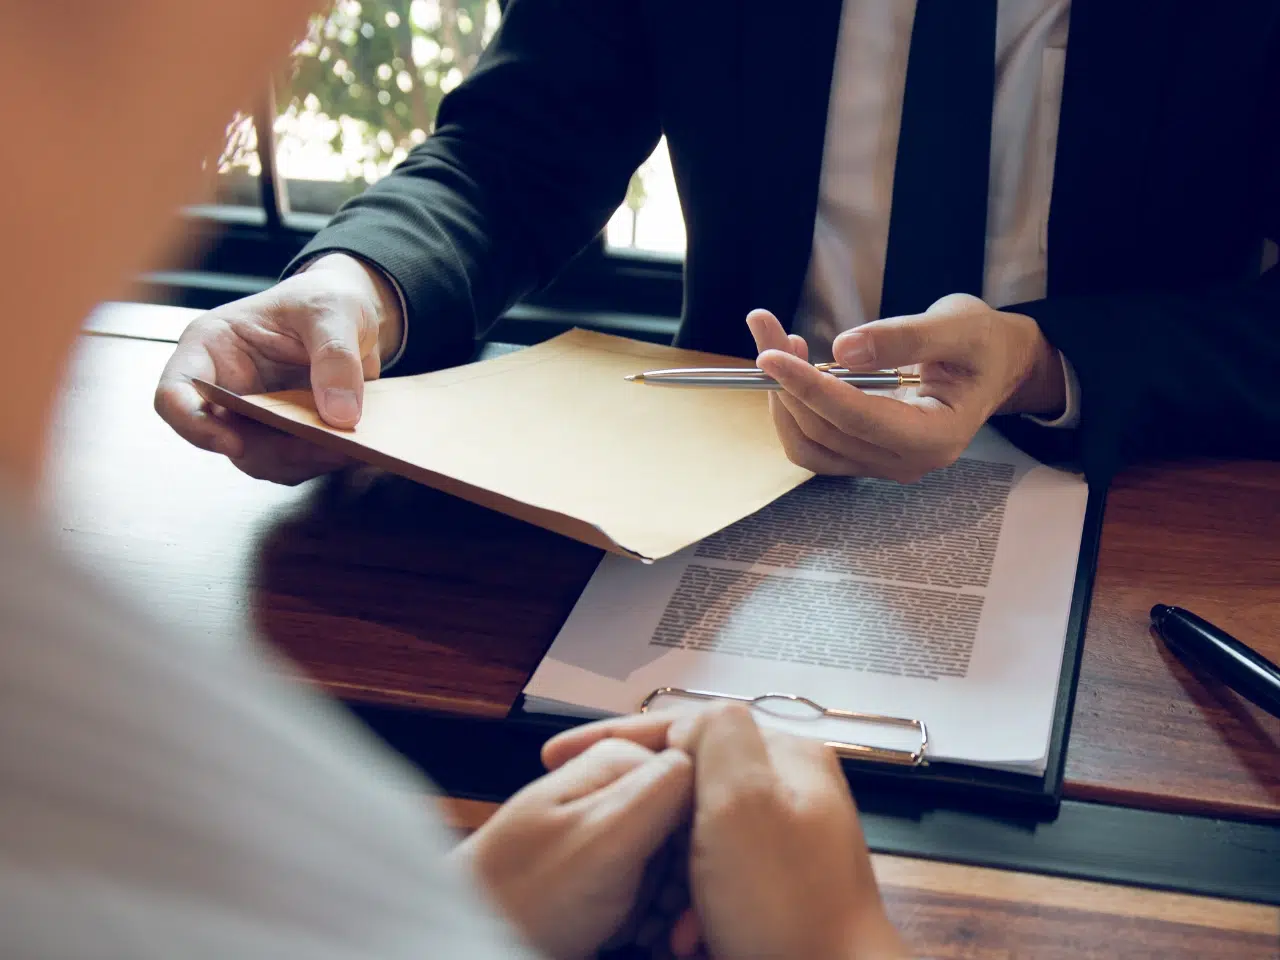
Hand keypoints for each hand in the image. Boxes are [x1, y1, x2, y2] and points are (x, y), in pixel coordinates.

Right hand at [153, 253, 404, 483]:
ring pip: (260, 458)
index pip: (176, 394)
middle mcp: (225, 386)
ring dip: (301, 460)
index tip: (233, 443)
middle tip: (323, 445)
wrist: (352, 316)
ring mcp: (252, 414)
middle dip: (272, 450)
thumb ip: (335, 356)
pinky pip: (293, 462)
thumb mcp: (334, 311)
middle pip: (223, 438)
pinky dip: (320, 460)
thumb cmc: (326, 299)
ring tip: (346, 447)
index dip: (193, 425)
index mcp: (212, 346)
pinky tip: (350, 448)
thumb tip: (339, 413)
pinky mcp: (283, 433)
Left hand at [452, 737, 692, 959]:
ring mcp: (610, 824)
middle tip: (678, 929)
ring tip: (659, 936)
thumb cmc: (526, 895)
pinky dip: (653, 912)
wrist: (472, 935)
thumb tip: (703, 757)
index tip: (703, 886)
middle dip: (690, 876)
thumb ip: (656, 791)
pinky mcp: (605, 863)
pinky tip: (643, 934)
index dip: (708, 836)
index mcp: (618, 762)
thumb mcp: (603, 838)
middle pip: (691, 822)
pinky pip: (652, 882)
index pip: (701, 781)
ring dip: (674, 901)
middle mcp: (617, 784)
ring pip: (676, 857)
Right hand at [543, 708, 909, 959]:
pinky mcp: (774, 889)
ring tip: (658, 905)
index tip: (560, 755)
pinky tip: (685, 932)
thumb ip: (715, 736)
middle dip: (646, 815)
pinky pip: (713, 877)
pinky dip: (690, 902)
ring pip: (695, 833)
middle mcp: (789, 790)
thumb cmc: (789, 905)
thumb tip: (687, 722)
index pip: (687, 724)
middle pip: (688, 779)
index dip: (618, 735)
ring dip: (666, 869)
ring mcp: (783, 841)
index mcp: (786, 756)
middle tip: (603, 836)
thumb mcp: (743, 799)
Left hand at [749, 293, 1066, 481]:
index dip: (809, 387)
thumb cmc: (982, 343)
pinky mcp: (864, 455)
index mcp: (936, 436)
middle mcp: (907, 462)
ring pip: (809, 444)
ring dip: (781, 396)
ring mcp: (882, 463)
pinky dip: (793, 406)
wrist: (994, 363)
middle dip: (786, 381)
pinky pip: (813, 442)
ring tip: (776, 343)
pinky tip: (793, 366)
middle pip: (824, 431)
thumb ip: (905, 337)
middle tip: (766, 327)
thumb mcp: (957, 325)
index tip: (770, 355)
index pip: (856, 418)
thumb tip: (844, 350)